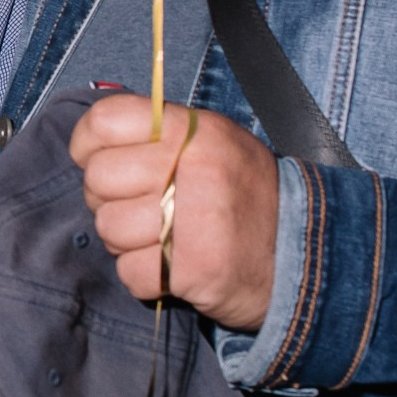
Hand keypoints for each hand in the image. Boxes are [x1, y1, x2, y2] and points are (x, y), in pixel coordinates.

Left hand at [73, 95, 279, 331]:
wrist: (308, 256)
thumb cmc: (244, 197)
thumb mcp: (213, 145)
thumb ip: (158, 136)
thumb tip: (92, 140)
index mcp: (195, 130)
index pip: (106, 120)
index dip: (88, 144)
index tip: (97, 160)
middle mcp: (196, 166)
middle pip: (98, 179)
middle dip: (109, 200)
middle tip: (142, 209)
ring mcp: (198, 218)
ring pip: (109, 228)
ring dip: (126, 242)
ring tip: (162, 239)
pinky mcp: (197, 268)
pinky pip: (130, 272)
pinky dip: (145, 277)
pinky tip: (173, 266)